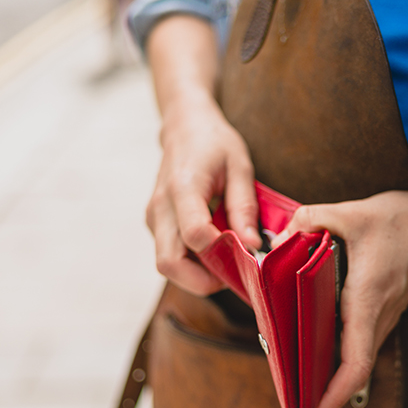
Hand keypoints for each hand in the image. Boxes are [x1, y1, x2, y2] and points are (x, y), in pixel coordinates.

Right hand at [146, 94, 262, 294]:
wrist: (184, 127)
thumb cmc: (214, 143)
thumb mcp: (239, 167)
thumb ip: (244, 207)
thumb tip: (253, 246)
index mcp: (183, 187)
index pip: (195, 235)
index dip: (222, 253)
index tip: (249, 253)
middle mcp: (161, 207)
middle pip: (170, 263)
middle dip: (203, 280)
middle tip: (235, 274)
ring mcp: (153, 218)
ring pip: (167, 265)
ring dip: (197, 275)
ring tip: (228, 263)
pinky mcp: (155, 225)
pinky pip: (169, 255)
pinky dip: (192, 264)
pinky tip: (216, 252)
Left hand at [276, 190, 407, 407]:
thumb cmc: (403, 221)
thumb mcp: (351, 212)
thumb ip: (309, 220)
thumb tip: (281, 239)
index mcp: (367, 297)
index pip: (356, 361)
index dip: (335, 394)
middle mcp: (378, 315)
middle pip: (353, 369)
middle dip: (323, 393)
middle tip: (291, 403)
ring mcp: (384, 316)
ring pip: (356, 358)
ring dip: (330, 375)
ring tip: (295, 381)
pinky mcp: (383, 311)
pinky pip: (359, 342)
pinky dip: (338, 354)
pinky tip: (312, 348)